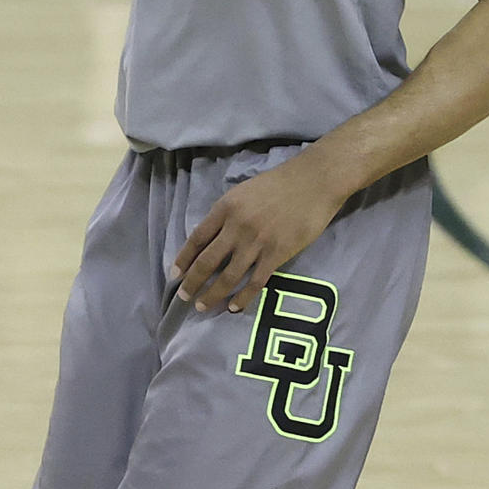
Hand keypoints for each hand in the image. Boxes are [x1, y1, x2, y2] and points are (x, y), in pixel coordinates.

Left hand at [172, 154, 343, 313]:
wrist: (314, 182)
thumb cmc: (279, 184)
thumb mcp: (244, 192)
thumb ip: (227, 214)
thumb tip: (211, 238)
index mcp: (226, 207)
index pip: (197, 238)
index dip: (184, 259)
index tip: (174, 275)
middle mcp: (237, 227)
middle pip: (208, 261)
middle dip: (193, 282)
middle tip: (184, 297)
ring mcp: (257, 242)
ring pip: (228, 276)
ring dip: (212, 294)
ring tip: (203, 306)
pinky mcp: (277, 255)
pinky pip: (255, 282)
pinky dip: (242, 297)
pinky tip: (233, 307)